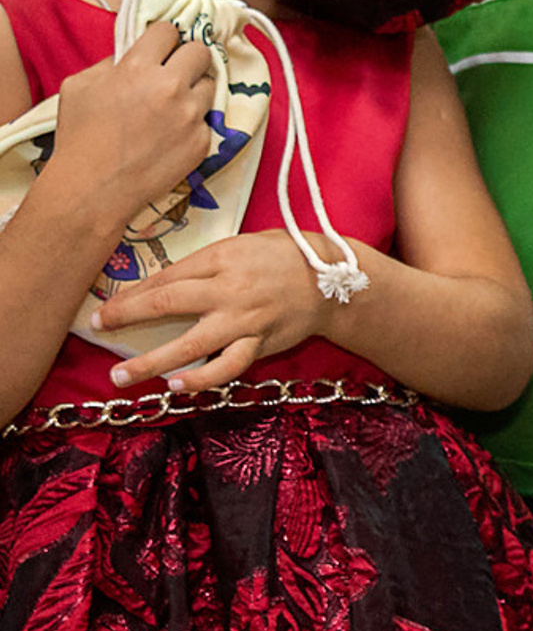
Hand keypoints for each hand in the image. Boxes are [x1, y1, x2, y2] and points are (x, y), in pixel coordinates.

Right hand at [47, 20, 217, 226]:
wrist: (91, 191)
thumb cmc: (78, 138)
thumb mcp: (78, 87)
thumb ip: (109, 63)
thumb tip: (132, 55)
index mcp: (138, 67)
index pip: (168, 30)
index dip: (163, 39)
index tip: (161, 49)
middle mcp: (170, 86)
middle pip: (200, 52)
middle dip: (187, 59)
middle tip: (175, 73)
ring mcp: (190, 114)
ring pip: (210, 84)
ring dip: (194, 91)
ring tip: (172, 107)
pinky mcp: (202, 140)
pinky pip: (207, 120)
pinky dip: (193, 124)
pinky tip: (171, 135)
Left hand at [92, 229, 330, 391]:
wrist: (335, 280)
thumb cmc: (287, 256)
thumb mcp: (245, 244)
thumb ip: (208, 262)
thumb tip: (163, 283)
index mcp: (225, 256)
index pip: (168, 275)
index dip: (132, 292)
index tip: (106, 305)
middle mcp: (231, 288)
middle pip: (167, 304)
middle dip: (126, 317)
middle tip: (98, 328)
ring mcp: (244, 319)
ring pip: (189, 345)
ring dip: (150, 362)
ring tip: (120, 376)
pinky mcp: (259, 343)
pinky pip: (226, 367)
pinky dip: (200, 380)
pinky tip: (177, 386)